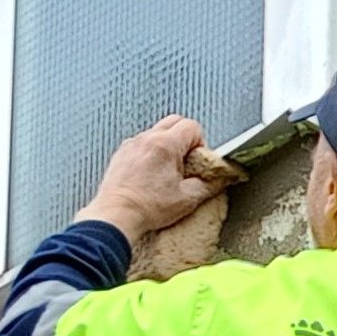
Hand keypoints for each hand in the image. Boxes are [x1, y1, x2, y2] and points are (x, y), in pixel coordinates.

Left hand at [79, 116, 229, 244]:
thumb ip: (208, 184)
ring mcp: (132, 144)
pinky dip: (151, 153)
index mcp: (165, 145)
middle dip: (186, 138)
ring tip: (168, 172)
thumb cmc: (147, 207)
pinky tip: (152, 175)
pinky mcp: (121, 153)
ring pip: (157, 131)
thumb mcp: (187, 199)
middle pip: (174, 121)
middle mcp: (147, 139)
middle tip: (187, 162)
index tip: (198, 161)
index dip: (201, 143)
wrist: (117, 214)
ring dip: (168, 145)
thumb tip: (219, 178)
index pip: (192, 126)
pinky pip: (142, 143)